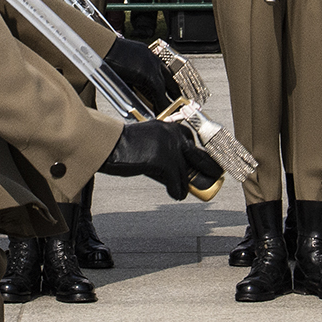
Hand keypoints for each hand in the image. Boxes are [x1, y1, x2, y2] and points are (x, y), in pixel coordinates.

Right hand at [99, 119, 224, 200]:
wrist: (108, 144)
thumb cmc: (122, 143)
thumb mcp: (147, 137)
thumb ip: (163, 145)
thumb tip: (175, 166)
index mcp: (168, 126)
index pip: (191, 139)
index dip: (198, 153)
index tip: (202, 162)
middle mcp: (173, 134)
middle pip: (198, 155)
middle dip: (208, 168)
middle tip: (213, 175)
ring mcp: (170, 148)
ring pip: (185, 172)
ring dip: (185, 185)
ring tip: (183, 192)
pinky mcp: (165, 162)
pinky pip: (176, 182)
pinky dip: (177, 191)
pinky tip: (176, 195)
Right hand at [103, 37, 174, 114]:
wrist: (102, 48)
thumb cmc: (105, 54)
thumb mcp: (123, 64)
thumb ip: (132, 76)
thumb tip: (133, 88)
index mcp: (147, 54)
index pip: (163, 71)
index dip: (168, 83)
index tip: (172, 91)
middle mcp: (153, 58)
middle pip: (170, 79)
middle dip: (175, 92)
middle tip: (179, 103)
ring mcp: (153, 66)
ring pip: (167, 88)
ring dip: (170, 102)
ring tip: (172, 113)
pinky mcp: (150, 75)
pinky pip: (159, 95)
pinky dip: (161, 106)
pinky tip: (161, 113)